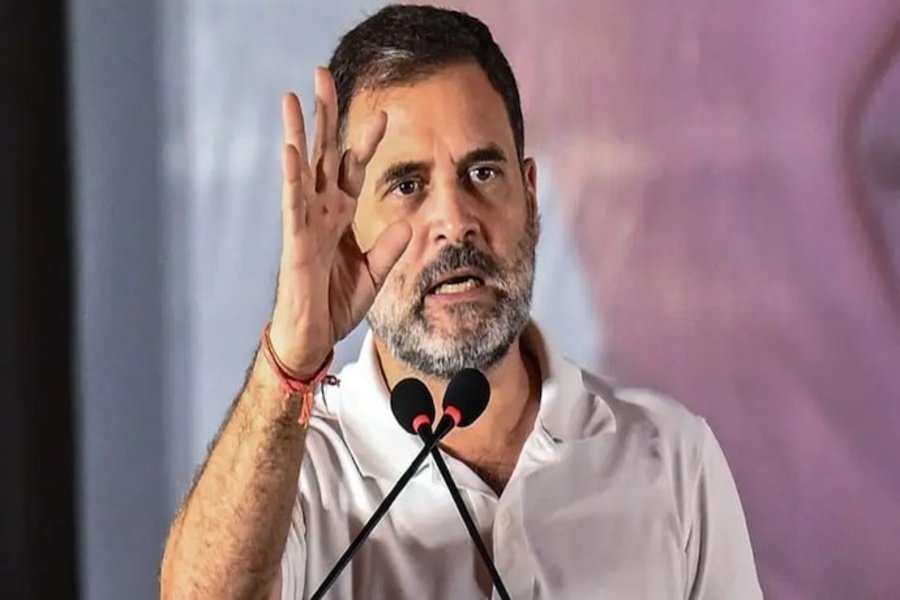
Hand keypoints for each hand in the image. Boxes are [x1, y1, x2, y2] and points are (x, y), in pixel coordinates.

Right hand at [269, 68, 410, 377]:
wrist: (314, 336)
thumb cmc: (336, 304)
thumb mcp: (374, 273)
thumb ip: (390, 248)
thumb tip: (410, 223)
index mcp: (341, 216)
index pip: (353, 168)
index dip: (365, 140)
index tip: (384, 111)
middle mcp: (321, 211)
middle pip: (323, 154)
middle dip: (325, 116)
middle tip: (323, 76)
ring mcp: (305, 223)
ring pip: (302, 169)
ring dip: (299, 132)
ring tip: (294, 97)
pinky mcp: (295, 241)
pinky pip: (294, 204)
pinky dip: (292, 176)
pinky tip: (291, 149)